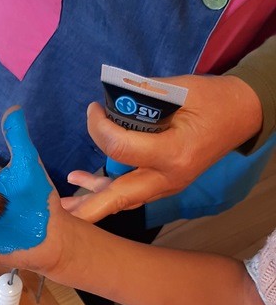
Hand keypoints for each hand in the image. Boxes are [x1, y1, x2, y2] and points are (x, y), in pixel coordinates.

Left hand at [61, 73, 262, 221]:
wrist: (243, 115)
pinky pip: (132, 190)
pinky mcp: (165, 182)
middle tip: (60, 214)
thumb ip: (141, 98)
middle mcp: (169, 177)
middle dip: (89, 206)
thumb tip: (107, 102)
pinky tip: (85, 183)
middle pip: (121, 196)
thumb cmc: (213, 99)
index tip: (92, 110)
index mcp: (173, 153)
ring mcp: (168, 184)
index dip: (99, 128)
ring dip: (94, 200)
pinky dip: (108, 188)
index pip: (122, 149)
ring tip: (65, 207)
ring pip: (125, 197)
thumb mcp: (180, 90)